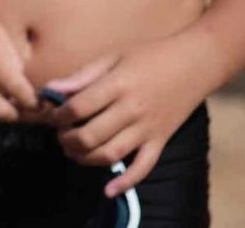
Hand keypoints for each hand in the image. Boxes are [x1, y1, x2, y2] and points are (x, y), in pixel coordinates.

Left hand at [44, 38, 205, 197]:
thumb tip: (50, 90)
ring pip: (111, 154)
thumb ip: (82, 76)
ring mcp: (148, 128)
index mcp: (117, 85)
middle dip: (67, 140)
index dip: (58, 115)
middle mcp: (132, 110)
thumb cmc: (148, 55)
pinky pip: (144, 167)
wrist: (194, 63)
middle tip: (60, 135)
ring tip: (72, 151)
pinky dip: (126, 182)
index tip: (50, 115)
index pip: (78, 108)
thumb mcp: (112, 57)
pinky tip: (108, 190)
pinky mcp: (161, 141)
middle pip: (91, 135)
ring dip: (86, 158)